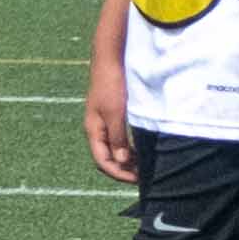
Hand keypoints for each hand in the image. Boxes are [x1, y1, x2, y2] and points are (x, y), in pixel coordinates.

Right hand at [82, 64, 137, 187]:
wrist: (110, 60)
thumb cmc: (111, 85)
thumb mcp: (116, 113)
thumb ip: (118, 138)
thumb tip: (121, 161)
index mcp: (94, 130)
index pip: (103, 161)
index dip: (118, 173)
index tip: (137, 180)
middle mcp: (96, 129)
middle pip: (107, 158)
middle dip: (123, 170)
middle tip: (143, 177)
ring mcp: (102, 122)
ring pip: (113, 150)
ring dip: (127, 160)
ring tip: (144, 166)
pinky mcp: (111, 115)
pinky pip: (118, 139)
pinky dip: (128, 148)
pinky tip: (140, 150)